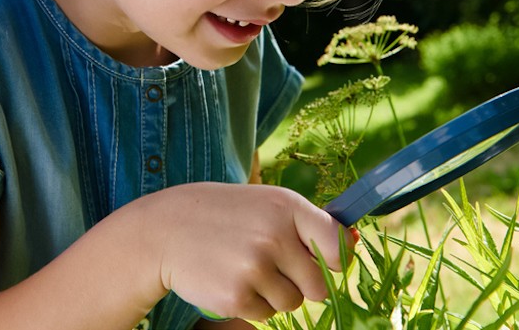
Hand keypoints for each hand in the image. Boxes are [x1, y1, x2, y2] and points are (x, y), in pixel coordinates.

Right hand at [151, 182, 354, 320]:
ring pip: (292, 303)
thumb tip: (353, 244)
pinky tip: (230, 279)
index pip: (336, 245)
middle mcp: (274, 236)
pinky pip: (265, 314)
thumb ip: (307, 224)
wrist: (166, 229)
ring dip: (274, 293)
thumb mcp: (266, 204)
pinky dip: (252, 303)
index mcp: (287, 207)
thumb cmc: (226, 215)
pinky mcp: (236, 296)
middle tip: (271, 265)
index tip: (321, 260)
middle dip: (301, 283)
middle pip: (318, 286)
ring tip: (245, 268)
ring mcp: (255, 268)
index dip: (333, 260)